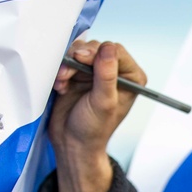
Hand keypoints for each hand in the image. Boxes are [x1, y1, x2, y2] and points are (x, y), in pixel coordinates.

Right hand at [49, 39, 146, 191]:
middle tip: (68, 73)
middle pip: (96, 48)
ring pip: (80, 51)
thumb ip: (106, 76)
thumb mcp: (103, 103)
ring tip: (63, 81)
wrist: (72, 143)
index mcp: (130, 78)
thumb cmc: (93, 130)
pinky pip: (68, 60)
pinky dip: (61, 69)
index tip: (82, 59)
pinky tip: (61, 85)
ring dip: (68, 64)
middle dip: (79, 58)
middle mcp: (114, 73)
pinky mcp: (78, 74)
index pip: (116, 51)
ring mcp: (95, 72)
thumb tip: (108, 49)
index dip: (98, 52)